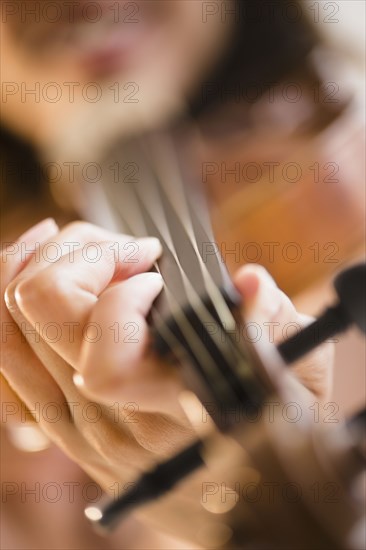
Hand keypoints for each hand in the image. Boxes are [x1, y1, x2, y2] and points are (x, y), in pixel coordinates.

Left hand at [1, 219, 332, 533]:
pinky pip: (4, 356)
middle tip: (120, 247)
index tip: (156, 273)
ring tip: (78, 246)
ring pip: (9, 326)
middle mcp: (114, 417)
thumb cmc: (264, 431)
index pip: (107, 354)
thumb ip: (274, 327)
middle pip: (42, 313)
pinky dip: (9, 303)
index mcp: (176, 407)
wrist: (229, 500)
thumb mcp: (295, 376)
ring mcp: (75, 423)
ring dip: (38, 264)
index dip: (123, 297)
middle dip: (78, 255)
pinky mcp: (57, 423)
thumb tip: (249, 282)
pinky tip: (45, 274)